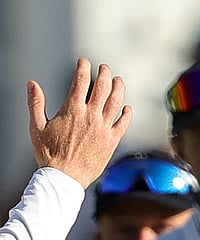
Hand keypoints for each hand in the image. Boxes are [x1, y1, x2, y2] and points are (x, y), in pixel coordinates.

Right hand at [28, 58, 132, 186]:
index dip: (83, 68)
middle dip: (104, 74)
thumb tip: (32, 84)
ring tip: (119, 80)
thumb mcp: (36, 127)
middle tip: (105, 68)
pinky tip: (127, 107)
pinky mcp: (112, 141)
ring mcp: (103, 128)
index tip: (84, 62)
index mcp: (72, 110)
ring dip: (119, 88)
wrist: (64, 177)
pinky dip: (127, 113)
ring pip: (116, 102)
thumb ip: (35, 103)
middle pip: (102, 88)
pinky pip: (124, 123)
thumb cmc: (48, 154)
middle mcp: (90, 116)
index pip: (81, 82)